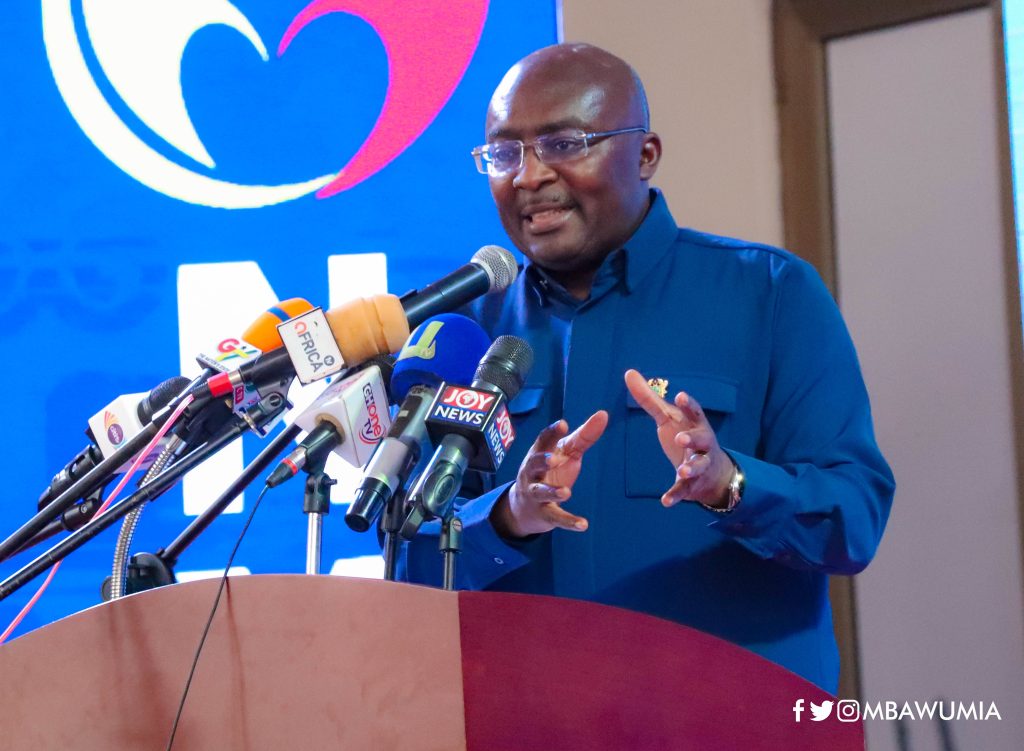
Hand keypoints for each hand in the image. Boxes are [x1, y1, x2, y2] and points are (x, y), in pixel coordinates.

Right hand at [491, 411, 608, 537]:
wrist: (524, 507)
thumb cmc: (550, 472)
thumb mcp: (566, 453)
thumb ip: (584, 436)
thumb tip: (604, 414)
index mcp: (539, 454)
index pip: (543, 440)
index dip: (552, 433)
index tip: (562, 424)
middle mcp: (533, 473)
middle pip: (534, 465)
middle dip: (542, 461)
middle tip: (554, 459)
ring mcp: (536, 494)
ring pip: (541, 492)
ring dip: (552, 492)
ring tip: (566, 492)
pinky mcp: (544, 513)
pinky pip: (555, 517)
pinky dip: (568, 522)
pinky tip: (583, 525)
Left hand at [623, 369, 732, 507]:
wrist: (712, 472)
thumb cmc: (686, 435)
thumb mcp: (668, 417)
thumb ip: (648, 398)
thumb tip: (628, 372)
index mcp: (695, 424)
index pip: (694, 412)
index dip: (689, 405)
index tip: (681, 396)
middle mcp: (702, 444)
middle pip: (702, 440)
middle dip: (693, 439)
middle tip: (681, 439)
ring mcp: (700, 464)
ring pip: (699, 466)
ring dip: (691, 468)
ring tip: (682, 470)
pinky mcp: (693, 485)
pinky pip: (685, 490)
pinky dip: (676, 496)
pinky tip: (665, 501)